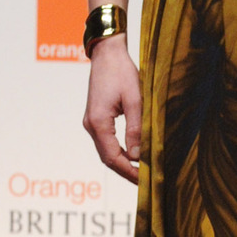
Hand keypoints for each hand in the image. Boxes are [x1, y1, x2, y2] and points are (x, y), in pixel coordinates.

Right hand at [83, 36, 141, 183]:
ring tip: (142, 171)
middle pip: (107, 158)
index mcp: (98, 122)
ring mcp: (91, 122)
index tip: (145, 181)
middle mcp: (90, 125)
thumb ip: (136, 129)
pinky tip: (134, 154)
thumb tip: (139, 155)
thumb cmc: (122, 73)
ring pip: (106, 151)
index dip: (129, 171)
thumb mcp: (135, 100)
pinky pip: (106, 141)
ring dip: (123, 162)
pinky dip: (119, 151)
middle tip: (146, 182)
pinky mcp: (96, 118)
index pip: (113, 157)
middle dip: (126, 171)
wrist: (107, 54)